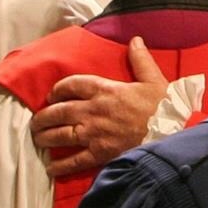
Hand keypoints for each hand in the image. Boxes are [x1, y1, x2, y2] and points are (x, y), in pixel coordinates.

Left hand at [31, 37, 167, 176]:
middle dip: (43, 116)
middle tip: (36, 120)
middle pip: (59, 111)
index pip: (72, 85)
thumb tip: (135, 39)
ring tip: (38, 138)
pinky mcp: (100, 153)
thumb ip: (140, 59)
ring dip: (45, 136)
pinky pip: (74, 160)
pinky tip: (51, 167)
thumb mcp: (153, 79)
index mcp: (105, 90)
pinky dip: (60, 165)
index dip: (57, 89)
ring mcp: (94, 133)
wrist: (171, 133)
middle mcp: (94, 110)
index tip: (52, 95)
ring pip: (61, 134)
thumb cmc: (164, 107)